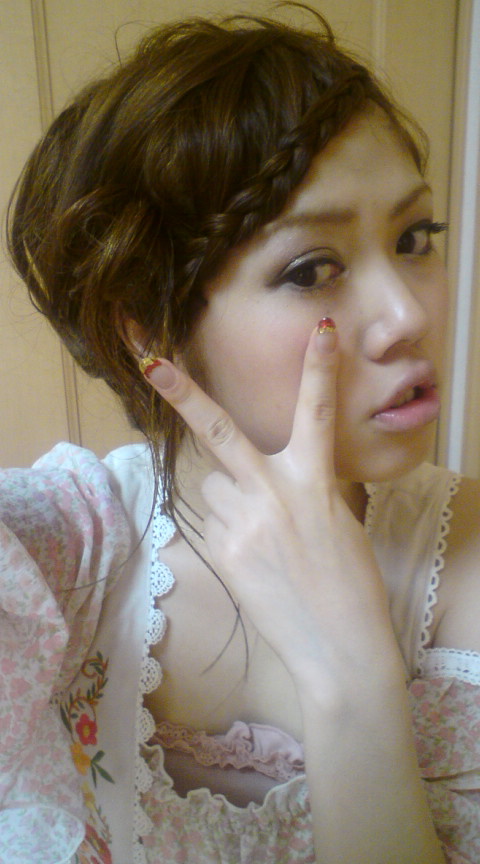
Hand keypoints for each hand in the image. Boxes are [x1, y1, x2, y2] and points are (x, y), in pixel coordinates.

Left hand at [143, 323, 396, 696]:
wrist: (339, 648)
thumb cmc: (350, 584)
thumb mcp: (337, 522)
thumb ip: (303, 489)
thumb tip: (265, 480)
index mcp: (314, 483)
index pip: (316, 414)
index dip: (318, 370)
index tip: (320, 331)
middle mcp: (273, 495)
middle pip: (220, 433)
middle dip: (182, 393)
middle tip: (149, 360)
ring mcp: (242, 525)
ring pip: (216, 487)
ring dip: (230, 497)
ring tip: (262, 536)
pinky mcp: (223, 554)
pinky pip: (215, 522)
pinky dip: (230, 530)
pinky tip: (255, 560)